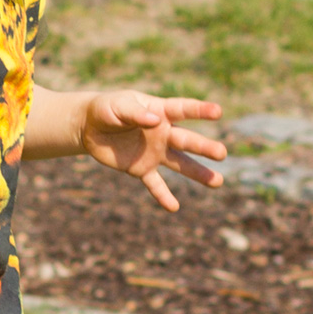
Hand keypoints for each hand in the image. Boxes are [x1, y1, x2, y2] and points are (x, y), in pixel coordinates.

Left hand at [79, 91, 226, 210]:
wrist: (90, 127)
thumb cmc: (107, 109)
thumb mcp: (117, 106)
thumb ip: (134, 113)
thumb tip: (155, 121)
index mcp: (159, 111)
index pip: (182, 109)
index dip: (200, 110)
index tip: (218, 111)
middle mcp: (163, 133)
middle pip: (186, 140)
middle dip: (203, 147)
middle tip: (222, 153)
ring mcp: (154, 152)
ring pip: (180, 164)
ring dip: (198, 173)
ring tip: (217, 182)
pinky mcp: (141, 169)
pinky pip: (155, 184)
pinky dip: (163, 196)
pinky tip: (174, 207)